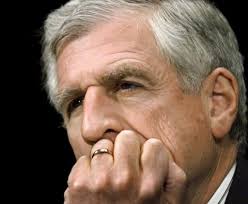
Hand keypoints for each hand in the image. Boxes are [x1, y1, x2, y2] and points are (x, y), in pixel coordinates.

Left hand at [64, 130, 185, 203]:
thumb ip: (175, 178)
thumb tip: (162, 154)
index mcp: (149, 186)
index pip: (154, 145)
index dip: (149, 155)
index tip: (144, 164)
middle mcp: (124, 180)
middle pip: (127, 137)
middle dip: (126, 150)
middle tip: (125, 167)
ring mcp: (99, 181)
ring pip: (103, 145)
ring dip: (106, 159)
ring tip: (108, 178)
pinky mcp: (78, 184)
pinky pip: (85, 158)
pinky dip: (88, 169)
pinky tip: (93, 185)